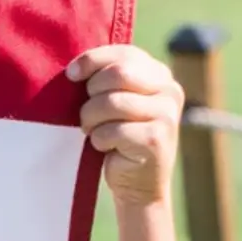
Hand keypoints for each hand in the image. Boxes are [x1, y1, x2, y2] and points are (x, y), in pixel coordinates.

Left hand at [68, 45, 182, 208]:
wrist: (139, 186)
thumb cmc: (119, 140)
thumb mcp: (116, 104)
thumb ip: (107, 81)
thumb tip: (74, 69)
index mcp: (160, 75)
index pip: (125, 53)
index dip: (94, 60)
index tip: (72, 74)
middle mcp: (169, 90)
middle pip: (118, 74)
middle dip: (92, 93)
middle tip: (87, 114)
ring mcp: (166, 115)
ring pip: (111, 102)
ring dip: (90, 119)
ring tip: (92, 131)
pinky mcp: (155, 140)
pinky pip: (112, 131)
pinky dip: (99, 140)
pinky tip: (105, 148)